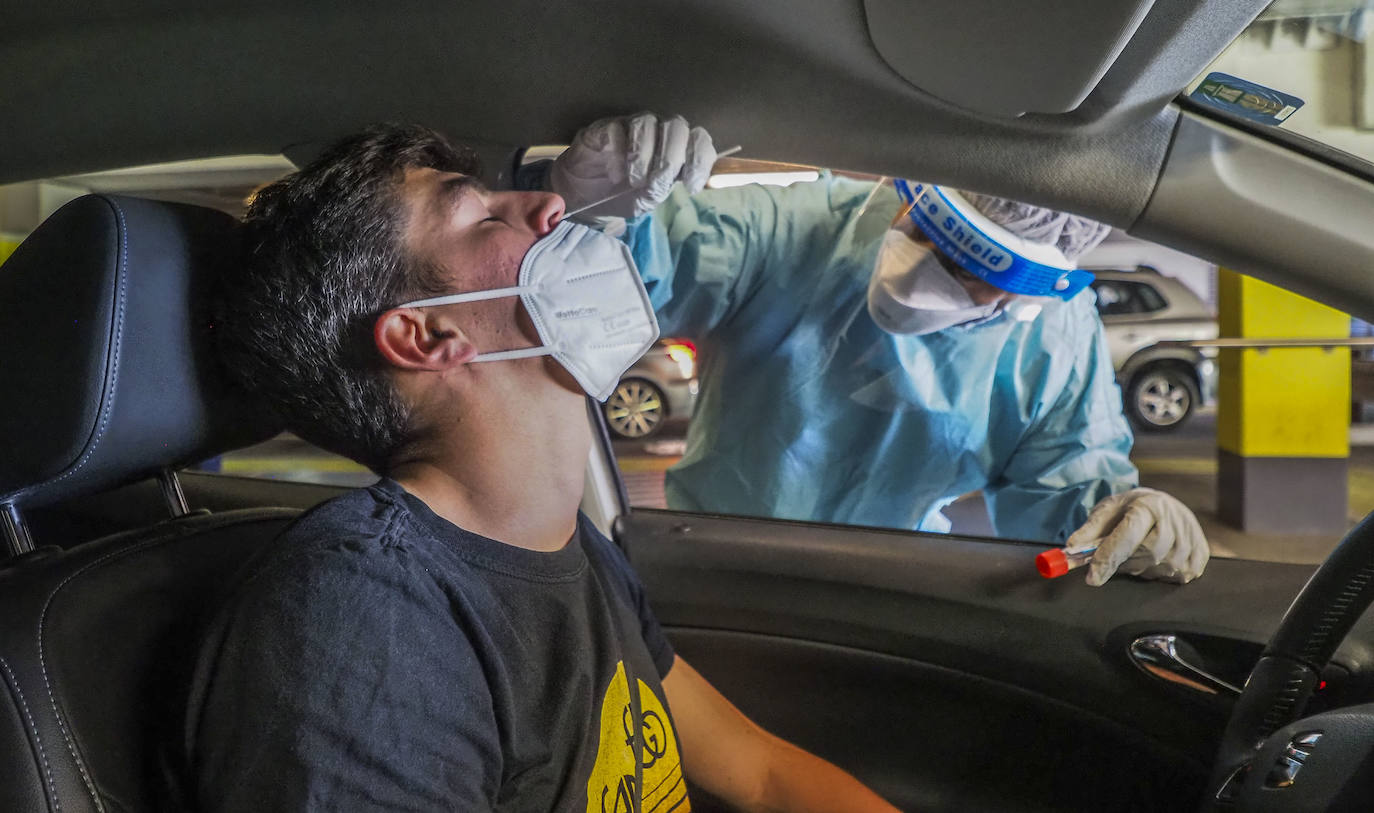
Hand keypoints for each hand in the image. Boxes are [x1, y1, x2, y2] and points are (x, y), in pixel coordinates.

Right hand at [549, 112, 715, 218]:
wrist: (584, 197)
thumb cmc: (621, 195)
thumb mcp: (647, 200)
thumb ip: (665, 188)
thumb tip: (684, 179)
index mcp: (675, 151)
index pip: (699, 141)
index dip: (700, 160)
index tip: (690, 186)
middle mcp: (657, 133)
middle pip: (677, 127)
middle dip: (670, 158)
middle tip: (655, 182)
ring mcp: (631, 127)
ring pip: (648, 124)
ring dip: (644, 156)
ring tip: (633, 180)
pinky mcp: (606, 127)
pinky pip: (618, 129)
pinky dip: (618, 153)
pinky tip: (614, 173)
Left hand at [1067, 488, 1209, 585]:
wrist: (1167, 507)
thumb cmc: (1132, 509)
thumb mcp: (1109, 510)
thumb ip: (1089, 529)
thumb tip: (1071, 548)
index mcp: (1149, 506)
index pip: (1127, 536)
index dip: (1108, 558)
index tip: (1092, 578)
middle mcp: (1174, 521)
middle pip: (1144, 556)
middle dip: (1123, 562)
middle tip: (1117, 555)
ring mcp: (1191, 540)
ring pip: (1155, 569)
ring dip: (1139, 568)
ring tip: (1139, 549)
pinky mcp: (1200, 557)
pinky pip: (1171, 578)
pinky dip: (1156, 572)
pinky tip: (1155, 557)